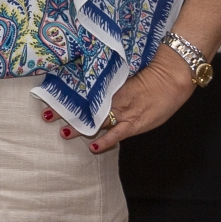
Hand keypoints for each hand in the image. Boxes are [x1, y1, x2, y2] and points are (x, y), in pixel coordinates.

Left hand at [40, 46, 197, 151]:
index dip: (67, 97)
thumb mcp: (125, 74)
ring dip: (80, 128)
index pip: (83, 93)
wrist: (173, 78)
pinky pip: (118, 135)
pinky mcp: (135, 124)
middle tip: (47, 115)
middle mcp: (114, 100)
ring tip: (63, 132)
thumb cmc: (150, 74)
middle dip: (67, 113)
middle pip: (87, 107)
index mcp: (110, 86)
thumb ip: (108, 80)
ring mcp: (124, 113)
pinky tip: (92, 147)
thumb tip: (89, 79)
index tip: (49, 97)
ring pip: (98, 122)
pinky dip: (105, 141)